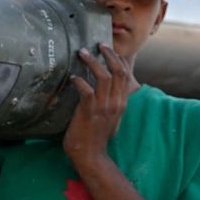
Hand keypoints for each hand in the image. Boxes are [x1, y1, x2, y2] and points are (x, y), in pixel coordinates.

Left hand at [63, 45, 136, 169]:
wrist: (90, 154)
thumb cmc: (95, 135)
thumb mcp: (108, 116)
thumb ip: (109, 102)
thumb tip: (103, 89)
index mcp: (121, 103)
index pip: (126, 75)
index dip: (119, 60)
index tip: (110, 49)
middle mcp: (116, 102)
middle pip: (119, 71)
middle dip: (109, 55)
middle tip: (99, 45)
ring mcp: (104, 106)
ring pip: (104, 76)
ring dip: (93, 62)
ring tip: (82, 53)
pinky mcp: (90, 110)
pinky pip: (87, 89)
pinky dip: (80, 80)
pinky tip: (73, 77)